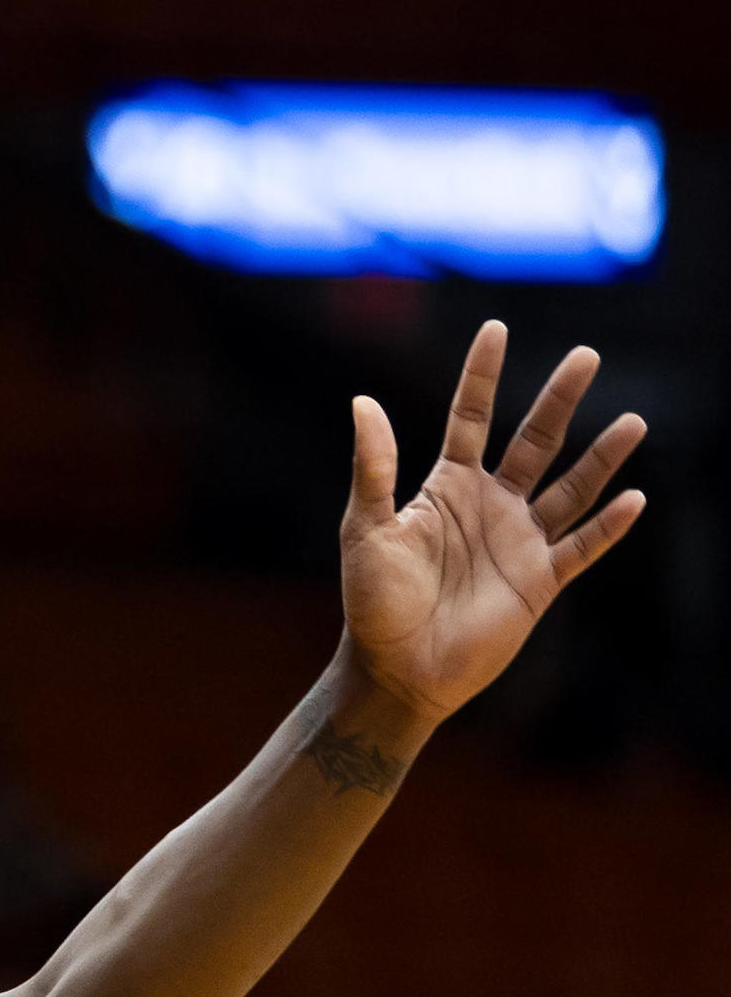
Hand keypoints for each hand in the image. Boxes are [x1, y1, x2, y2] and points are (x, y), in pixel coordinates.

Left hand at [339, 322, 645, 728]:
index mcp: (444, 487)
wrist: (397, 668)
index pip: (470, 417)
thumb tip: (362, 401)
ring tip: (634, 420)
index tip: (497, 328)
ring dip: (601, 456)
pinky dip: (608, 525)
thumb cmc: (371, 600)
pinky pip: (582, 547)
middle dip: (560, 398)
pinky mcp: (540, 581)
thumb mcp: (366, 527)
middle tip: (587, 355)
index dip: (483, 375)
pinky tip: (634, 497)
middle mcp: (488, 505)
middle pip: (533, 440)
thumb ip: (374, 468)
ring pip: (570, 487)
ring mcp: (518, 541)